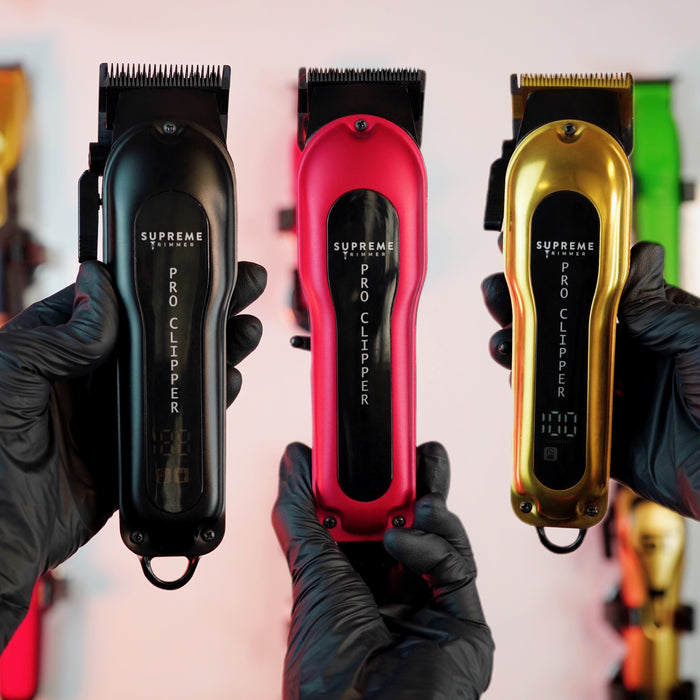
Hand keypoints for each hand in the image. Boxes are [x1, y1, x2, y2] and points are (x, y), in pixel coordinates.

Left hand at [0, 260, 265, 648]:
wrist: (0, 538)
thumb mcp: (10, 378)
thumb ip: (57, 336)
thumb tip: (100, 288)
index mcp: (61, 346)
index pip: (117, 298)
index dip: (157, 276)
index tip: (192, 259)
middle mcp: (94, 372)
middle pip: (159, 330)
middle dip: (202, 307)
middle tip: (240, 286)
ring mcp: (118, 408)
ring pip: (177, 369)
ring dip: (215, 348)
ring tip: (245, 329)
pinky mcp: (136, 444)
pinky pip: (180, 415)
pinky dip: (210, 398)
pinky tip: (229, 380)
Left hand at [272, 442, 493, 698]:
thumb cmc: (327, 661)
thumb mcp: (309, 568)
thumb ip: (301, 509)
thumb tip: (294, 460)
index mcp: (353, 579)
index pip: (369, 518)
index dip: (372, 483)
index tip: (369, 448)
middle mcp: (393, 590)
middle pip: (412, 522)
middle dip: (416, 483)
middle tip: (414, 449)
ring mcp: (429, 605)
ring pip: (443, 538)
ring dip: (429, 506)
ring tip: (416, 494)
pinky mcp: (463, 619)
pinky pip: (457, 565)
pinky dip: (432, 543)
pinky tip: (402, 541)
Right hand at [481, 241, 699, 518]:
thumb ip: (658, 307)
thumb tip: (624, 270)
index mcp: (657, 326)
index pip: (605, 287)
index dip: (571, 267)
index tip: (539, 249)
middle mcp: (631, 356)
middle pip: (570, 325)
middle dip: (532, 307)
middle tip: (503, 292)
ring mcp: (614, 393)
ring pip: (558, 366)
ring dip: (524, 350)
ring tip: (504, 340)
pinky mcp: (603, 433)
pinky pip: (560, 414)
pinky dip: (534, 400)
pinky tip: (520, 382)